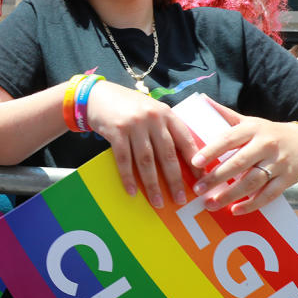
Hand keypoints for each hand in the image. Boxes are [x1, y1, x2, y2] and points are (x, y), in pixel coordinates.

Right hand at [85, 80, 199, 207]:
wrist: (98, 95)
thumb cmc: (128, 106)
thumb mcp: (152, 110)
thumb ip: (165, 127)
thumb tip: (183, 157)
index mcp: (166, 113)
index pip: (185, 140)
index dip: (194, 161)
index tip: (200, 180)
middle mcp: (152, 118)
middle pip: (167, 154)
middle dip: (175, 180)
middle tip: (180, 199)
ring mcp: (134, 125)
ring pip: (146, 161)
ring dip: (152, 184)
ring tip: (158, 202)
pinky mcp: (116, 131)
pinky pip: (124, 159)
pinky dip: (128, 177)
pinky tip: (132, 191)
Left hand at [189, 97, 297, 214]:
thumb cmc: (268, 133)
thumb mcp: (249, 121)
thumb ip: (224, 114)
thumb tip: (201, 99)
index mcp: (252, 129)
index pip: (228, 139)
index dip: (211, 151)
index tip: (194, 162)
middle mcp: (266, 145)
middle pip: (239, 163)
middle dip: (217, 178)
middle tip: (198, 189)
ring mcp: (278, 163)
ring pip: (252, 182)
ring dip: (230, 195)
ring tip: (210, 204)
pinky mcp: (288, 179)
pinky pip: (269, 194)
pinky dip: (252, 204)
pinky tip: (235, 210)